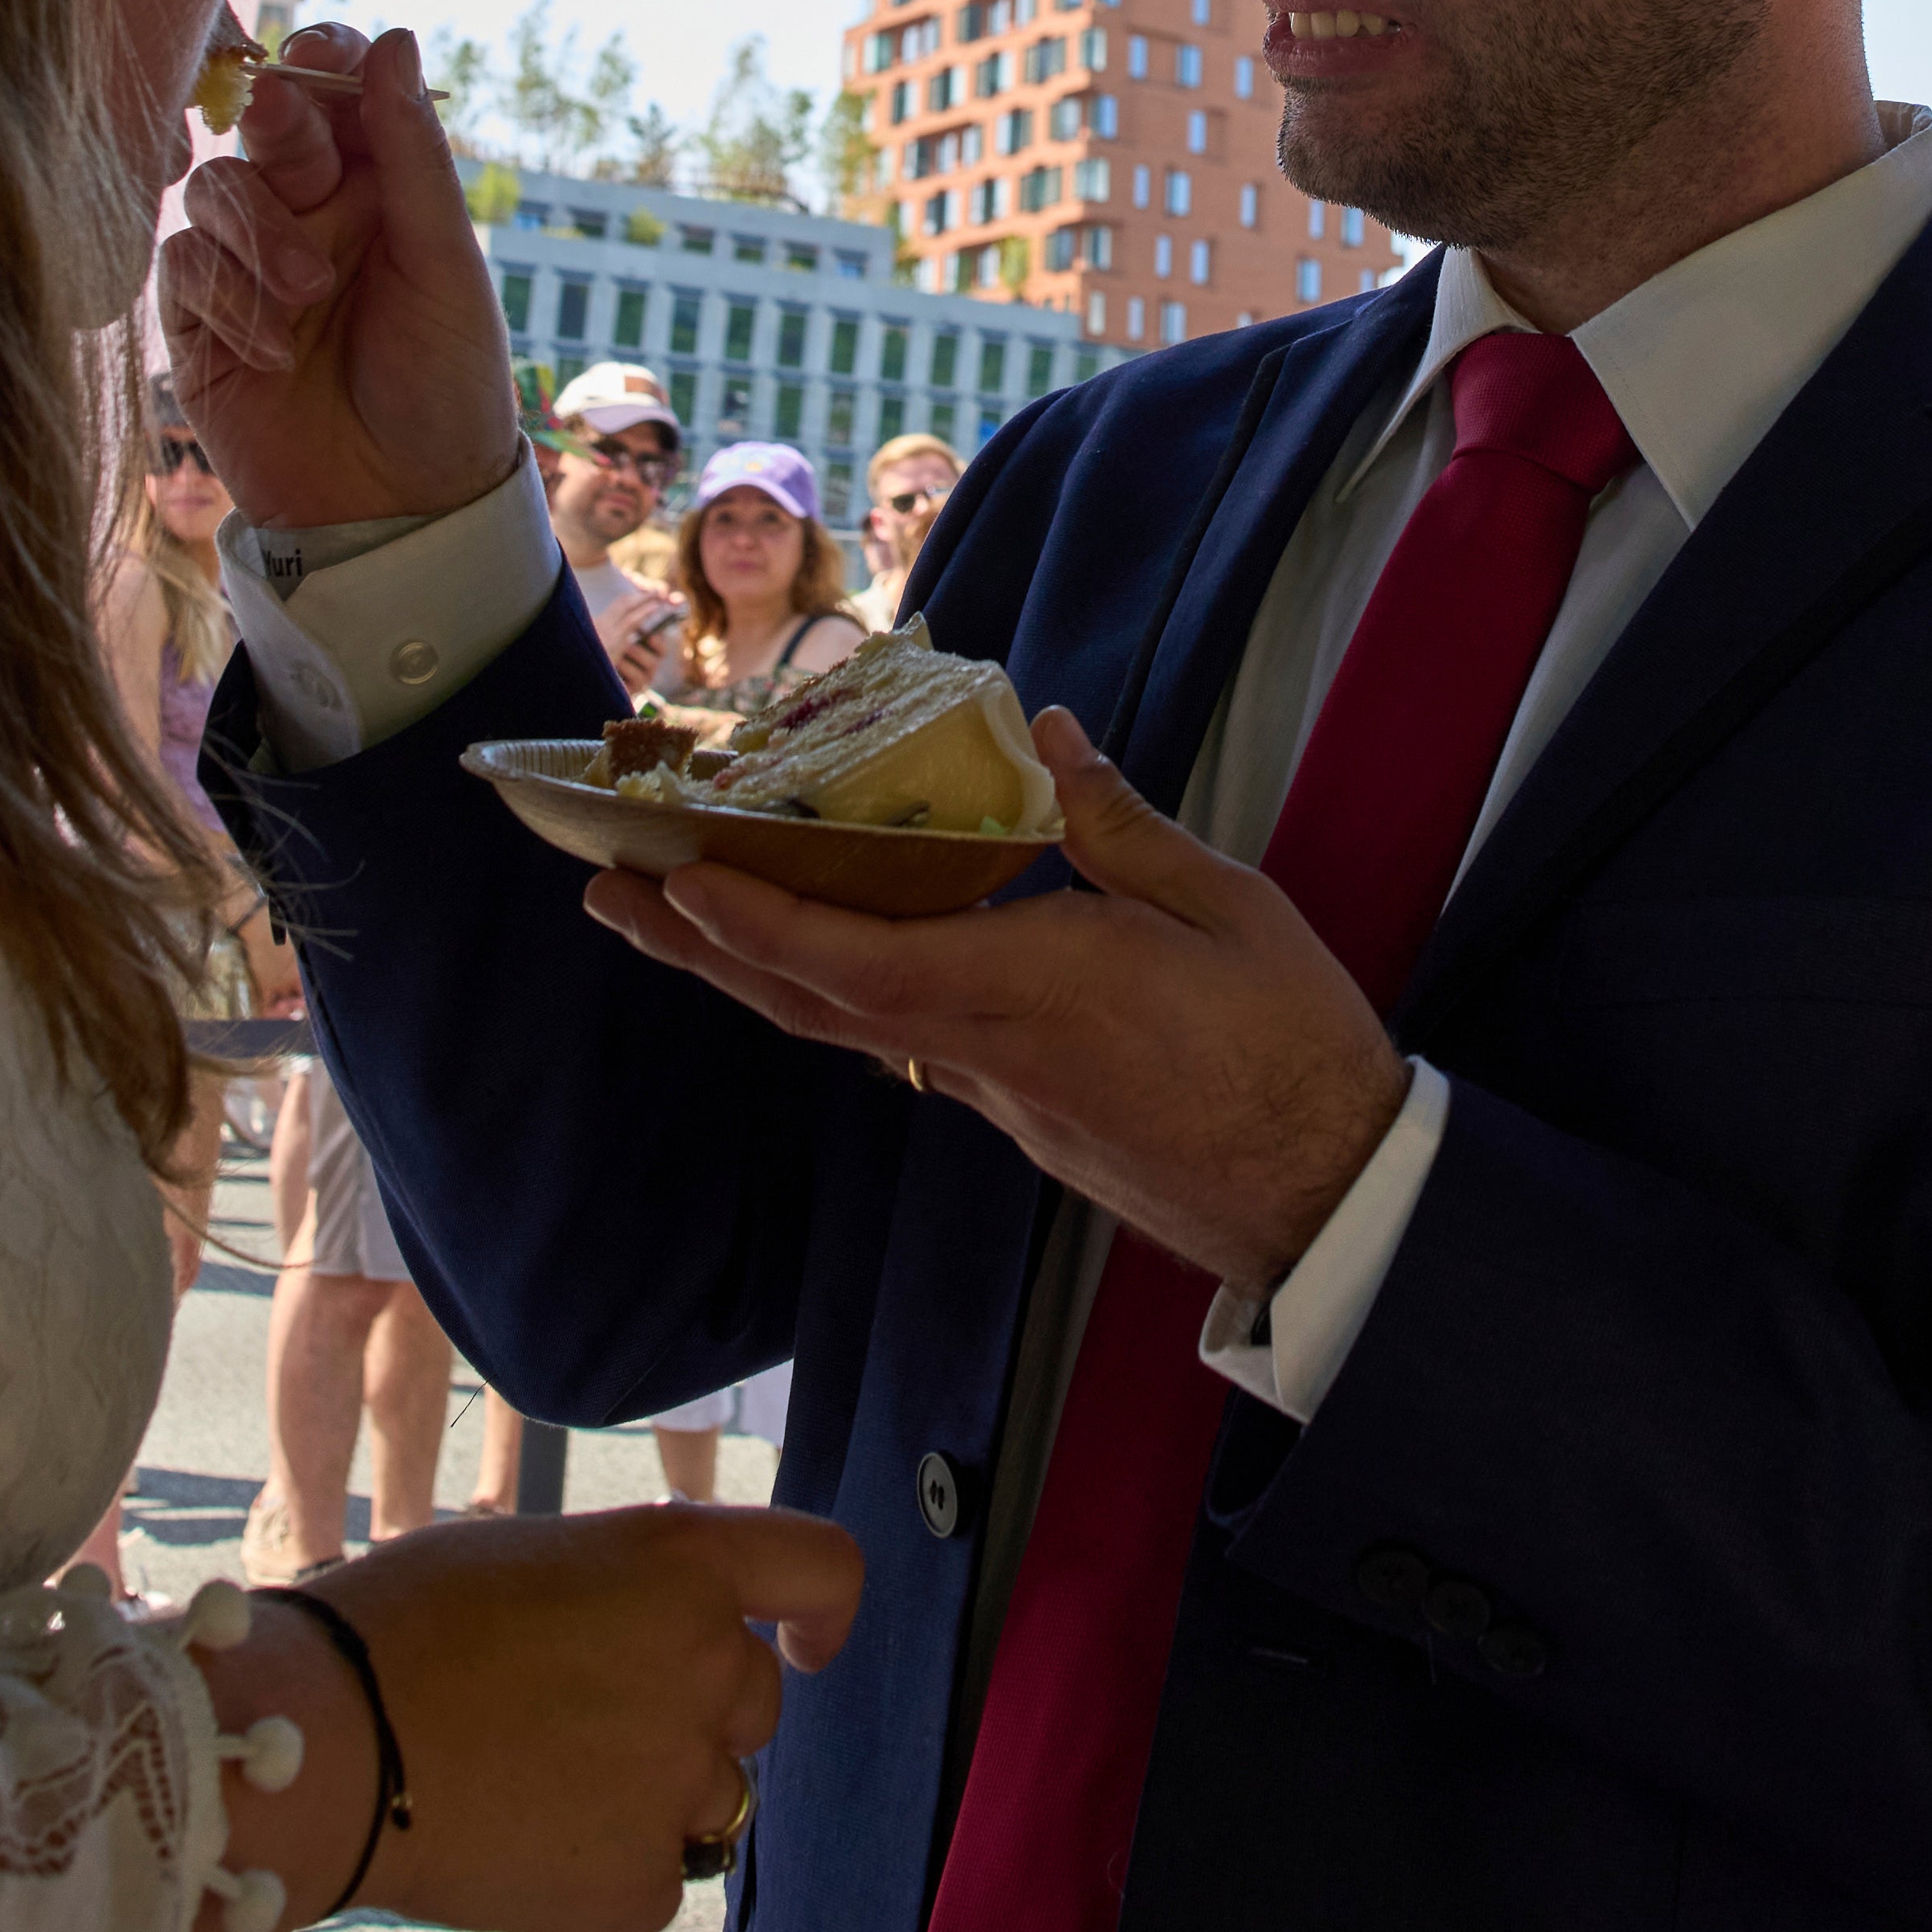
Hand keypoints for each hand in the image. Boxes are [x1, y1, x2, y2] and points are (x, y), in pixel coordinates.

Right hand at [159, 26, 526, 535]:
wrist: (396, 508)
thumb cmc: (445, 386)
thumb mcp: (445, 267)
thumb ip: (413, 156)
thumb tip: (395, 38)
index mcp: (382, 183)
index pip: (337, 87)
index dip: (319, 59)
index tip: (312, 57)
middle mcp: (310, 209)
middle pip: (265, 122)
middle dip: (279, 132)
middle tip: (306, 167)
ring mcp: (249, 261)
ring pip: (214, 188)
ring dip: (256, 232)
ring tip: (307, 298)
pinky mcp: (200, 319)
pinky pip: (181, 265)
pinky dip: (222, 297)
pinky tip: (268, 351)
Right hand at [196, 1504, 862, 1931]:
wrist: (316, 1745)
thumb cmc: (398, 1629)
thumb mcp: (532, 1556)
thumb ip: (625, 1586)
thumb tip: (657, 1625)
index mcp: (681, 1568)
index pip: (824, 1571)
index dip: (823, 1613)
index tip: (808, 1645)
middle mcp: (703, 1669)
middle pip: (754, 1701)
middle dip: (692, 1709)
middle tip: (577, 1718)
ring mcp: (677, 1784)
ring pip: (708, 1795)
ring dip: (648, 1790)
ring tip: (528, 1780)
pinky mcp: (639, 1885)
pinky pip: (652, 1877)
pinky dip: (599, 1871)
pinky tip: (515, 1843)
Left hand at [578, 708, 1405, 1294]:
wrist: (1325, 1198)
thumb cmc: (1289, 1044)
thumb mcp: (1223, 905)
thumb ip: (1119, 822)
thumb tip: (1045, 733)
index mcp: (1034, 987)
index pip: (859, 958)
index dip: (757, 920)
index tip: (676, 879)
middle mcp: (987, 1049)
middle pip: (812, 999)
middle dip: (700, 946)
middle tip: (607, 892)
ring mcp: (998, 1096)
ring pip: (848, 1029)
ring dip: (752, 973)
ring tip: (676, 920)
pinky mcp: (1022, 1119)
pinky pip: (904, 1047)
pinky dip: (836, 997)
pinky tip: (819, 966)